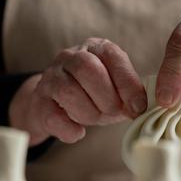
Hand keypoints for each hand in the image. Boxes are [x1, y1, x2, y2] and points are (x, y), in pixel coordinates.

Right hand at [10, 38, 146, 144]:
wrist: (53, 105)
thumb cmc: (93, 96)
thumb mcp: (115, 90)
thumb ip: (130, 95)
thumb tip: (141, 108)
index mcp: (96, 48)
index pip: (112, 56)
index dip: (128, 84)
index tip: (138, 107)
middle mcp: (70, 56)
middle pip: (87, 68)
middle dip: (106, 97)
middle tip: (113, 113)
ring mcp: (50, 77)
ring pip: (68, 91)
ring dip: (88, 112)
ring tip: (94, 119)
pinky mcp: (39, 100)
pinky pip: (53, 116)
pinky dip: (70, 129)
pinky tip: (78, 132)